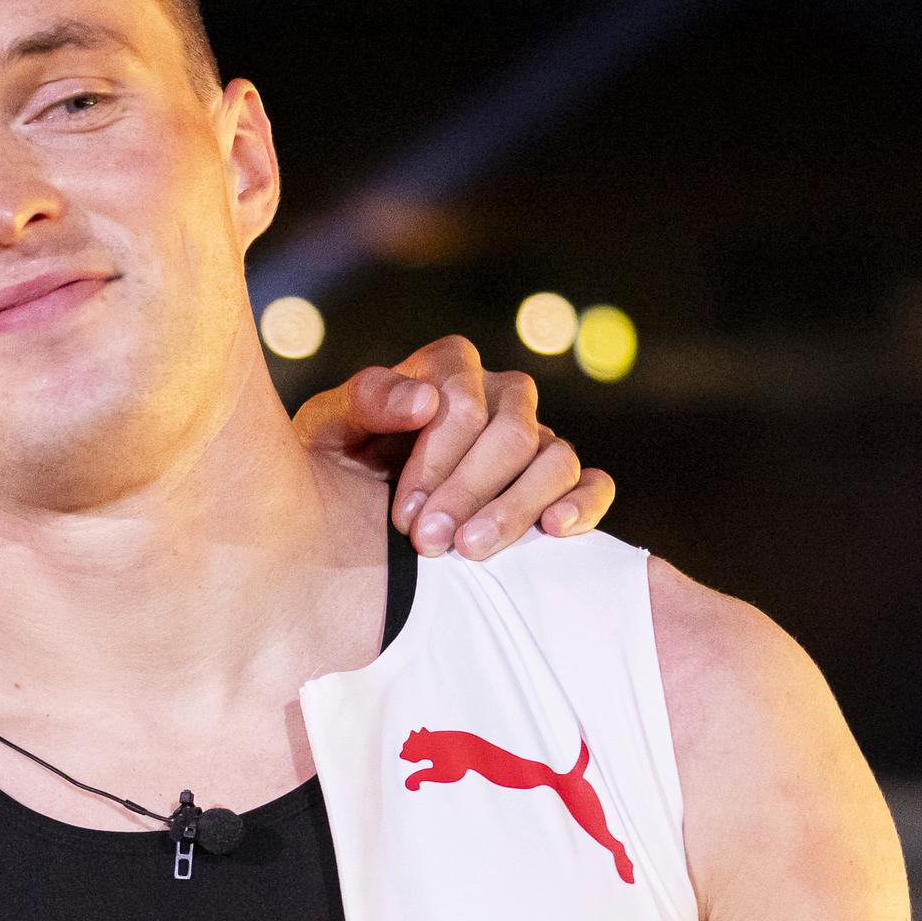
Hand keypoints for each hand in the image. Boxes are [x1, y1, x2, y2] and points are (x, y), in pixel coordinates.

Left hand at [290, 334, 612, 557]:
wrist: (348, 519)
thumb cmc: (336, 465)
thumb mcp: (328, 430)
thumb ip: (366, 401)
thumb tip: (425, 401)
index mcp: (446, 370)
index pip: (465, 399)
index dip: (438, 457)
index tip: (404, 512)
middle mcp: (499, 396)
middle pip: (513, 433)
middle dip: (469, 492)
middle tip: (429, 543)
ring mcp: (534, 437)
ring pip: (555, 460)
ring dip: (514, 509)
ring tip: (470, 551)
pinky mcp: (557, 482)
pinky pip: (593, 483)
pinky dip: (583, 503)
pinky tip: (554, 529)